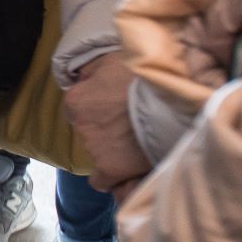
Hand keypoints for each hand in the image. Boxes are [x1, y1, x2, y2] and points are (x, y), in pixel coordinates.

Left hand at [64, 56, 153, 191]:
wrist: (167, 104)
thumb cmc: (141, 78)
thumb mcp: (111, 61)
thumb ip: (93, 71)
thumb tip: (82, 77)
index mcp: (75, 100)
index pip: (75, 108)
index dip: (92, 109)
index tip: (109, 109)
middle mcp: (79, 126)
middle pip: (87, 130)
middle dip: (103, 129)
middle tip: (126, 126)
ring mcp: (94, 149)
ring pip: (96, 153)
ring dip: (111, 150)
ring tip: (134, 145)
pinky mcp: (110, 168)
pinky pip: (101, 181)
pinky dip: (110, 179)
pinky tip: (122, 174)